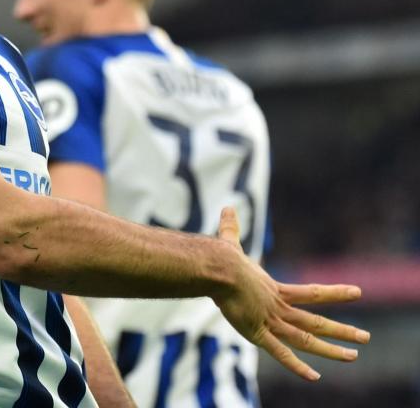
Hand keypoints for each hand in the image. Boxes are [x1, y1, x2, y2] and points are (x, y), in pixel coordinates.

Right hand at [212, 207, 369, 380]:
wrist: (217, 269)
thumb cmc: (222, 258)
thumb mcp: (230, 244)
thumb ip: (230, 229)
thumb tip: (227, 207)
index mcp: (275, 289)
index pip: (312, 292)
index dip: (335, 292)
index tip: (358, 292)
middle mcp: (278, 307)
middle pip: (316, 321)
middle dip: (342, 329)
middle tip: (366, 336)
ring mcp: (270, 321)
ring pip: (306, 339)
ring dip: (330, 349)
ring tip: (353, 356)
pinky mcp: (257, 333)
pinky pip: (280, 353)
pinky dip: (297, 366)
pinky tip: (314, 377)